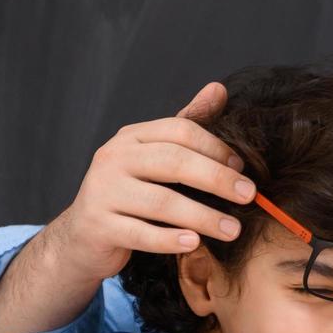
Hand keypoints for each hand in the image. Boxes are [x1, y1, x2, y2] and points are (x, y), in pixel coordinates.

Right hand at [48, 82, 254, 284]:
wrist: (83, 235)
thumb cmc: (131, 191)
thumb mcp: (156, 155)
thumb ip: (187, 125)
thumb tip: (219, 89)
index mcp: (131, 137)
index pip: (179, 131)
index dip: (215, 147)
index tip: (243, 168)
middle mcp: (113, 158)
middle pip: (174, 162)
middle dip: (217, 179)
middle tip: (249, 196)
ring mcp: (102, 192)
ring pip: (161, 202)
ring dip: (203, 216)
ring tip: (233, 229)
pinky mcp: (98, 226)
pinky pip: (141, 233)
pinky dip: (170, 240)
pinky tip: (195, 244)